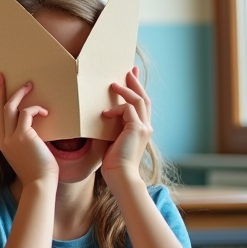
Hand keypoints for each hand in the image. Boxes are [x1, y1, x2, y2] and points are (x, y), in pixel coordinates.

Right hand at [0, 74, 56, 187]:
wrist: (39, 185)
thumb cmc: (39, 172)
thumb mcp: (28, 153)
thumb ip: (27, 139)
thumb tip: (35, 126)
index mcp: (2, 143)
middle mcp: (3, 139)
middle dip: (0, 89)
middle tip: (1, 74)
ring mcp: (10, 137)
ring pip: (10, 107)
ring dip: (19, 93)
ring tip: (29, 85)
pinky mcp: (22, 136)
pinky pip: (27, 113)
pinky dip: (36, 109)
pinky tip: (46, 112)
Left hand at [101, 67, 152, 187]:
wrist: (121, 176)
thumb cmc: (113, 164)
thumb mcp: (111, 141)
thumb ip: (110, 128)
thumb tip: (100, 117)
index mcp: (141, 130)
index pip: (141, 106)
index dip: (137, 91)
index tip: (131, 78)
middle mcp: (146, 127)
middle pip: (143, 98)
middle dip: (136, 83)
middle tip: (129, 71)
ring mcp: (143, 127)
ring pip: (138, 100)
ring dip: (126, 90)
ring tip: (113, 84)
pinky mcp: (137, 128)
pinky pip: (127, 109)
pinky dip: (116, 108)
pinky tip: (105, 113)